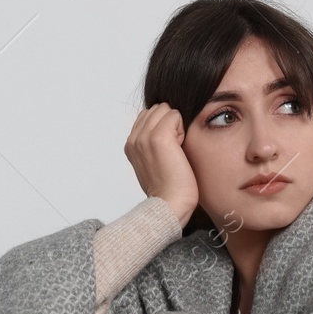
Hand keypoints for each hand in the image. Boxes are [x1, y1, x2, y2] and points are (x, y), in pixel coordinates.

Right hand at [125, 102, 198, 226]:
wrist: (170, 204)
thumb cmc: (168, 188)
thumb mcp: (153, 163)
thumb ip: (152, 144)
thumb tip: (168, 126)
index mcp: (130, 145)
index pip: (148, 115)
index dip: (163, 126)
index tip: (167, 150)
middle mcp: (133, 139)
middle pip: (156, 108)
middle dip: (169, 123)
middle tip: (173, 150)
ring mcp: (143, 137)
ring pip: (165, 109)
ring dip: (175, 125)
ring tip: (176, 149)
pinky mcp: (158, 137)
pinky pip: (175, 114)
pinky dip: (182, 128)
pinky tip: (180, 148)